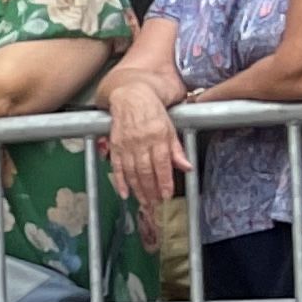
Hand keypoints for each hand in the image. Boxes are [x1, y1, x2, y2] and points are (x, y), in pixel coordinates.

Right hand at [105, 79, 182, 208]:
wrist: (130, 96)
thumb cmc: (152, 112)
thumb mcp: (170, 128)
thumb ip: (177, 149)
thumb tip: (186, 167)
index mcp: (158, 136)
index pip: (162, 164)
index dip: (164, 181)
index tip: (167, 195)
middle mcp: (141, 141)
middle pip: (146, 171)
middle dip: (151, 190)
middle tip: (155, 204)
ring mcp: (126, 144)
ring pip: (132, 172)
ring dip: (138, 189)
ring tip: (144, 202)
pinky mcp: (115, 145)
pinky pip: (117, 166)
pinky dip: (119, 181)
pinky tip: (124, 193)